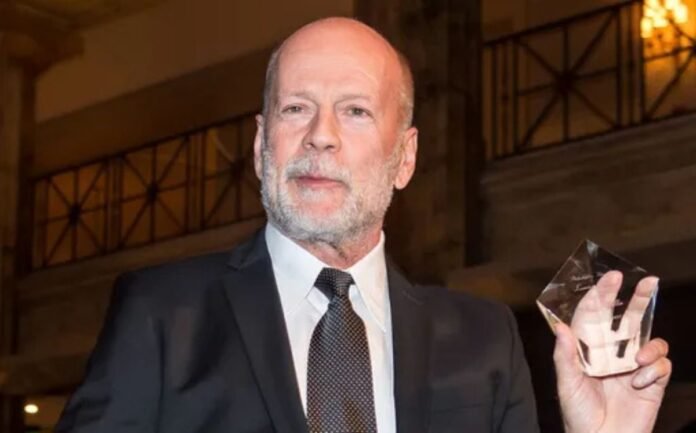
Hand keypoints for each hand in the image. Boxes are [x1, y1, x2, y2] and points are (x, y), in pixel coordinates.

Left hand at [553, 271, 671, 432]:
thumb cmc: (577, 415)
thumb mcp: (566, 384)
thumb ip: (564, 356)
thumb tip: (561, 327)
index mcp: (589, 349)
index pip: (596, 315)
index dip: (603, 295)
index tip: (611, 278)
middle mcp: (612, 353)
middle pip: (628, 320)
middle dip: (638, 298)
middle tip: (648, 280)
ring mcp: (633, 367)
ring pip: (650, 339)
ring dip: (650, 342)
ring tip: (639, 357)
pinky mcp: (651, 382)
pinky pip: (661, 366)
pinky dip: (653, 370)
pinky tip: (639, 383)